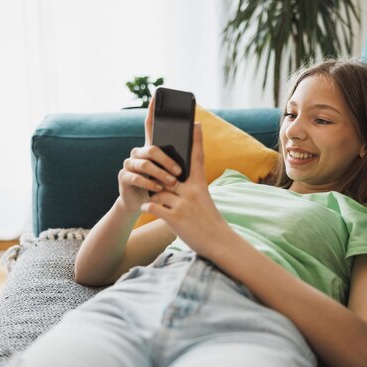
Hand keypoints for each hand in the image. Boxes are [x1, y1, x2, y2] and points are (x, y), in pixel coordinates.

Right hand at [117, 99, 182, 213]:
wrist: (143, 203)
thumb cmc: (161, 185)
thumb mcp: (172, 170)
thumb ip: (182, 153)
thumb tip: (197, 126)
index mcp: (150, 147)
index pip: (150, 125)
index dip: (152, 110)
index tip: (156, 95)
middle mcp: (138, 152)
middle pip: (152, 149)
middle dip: (168, 161)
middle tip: (179, 173)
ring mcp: (129, 163)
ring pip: (145, 164)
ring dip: (161, 174)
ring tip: (172, 183)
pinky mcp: (124, 177)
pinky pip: (137, 177)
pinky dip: (150, 184)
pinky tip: (158, 188)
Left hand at [141, 122, 232, 258]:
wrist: (219, 243)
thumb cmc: (209, 221)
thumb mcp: (203, 200)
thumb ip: (189, 189)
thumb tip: (169, 181)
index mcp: (201, 185)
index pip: (198, 158)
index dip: (196, 140)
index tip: (196, 123)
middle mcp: (193, 191)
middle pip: (167, 177)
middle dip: (159, 182)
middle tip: (156, 183)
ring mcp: (184, 204)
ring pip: (158, 192)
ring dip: (154, 198)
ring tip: (158, 205)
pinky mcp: (175, 217)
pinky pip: (153, 206)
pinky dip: (148, 207)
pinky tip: (147, 209)